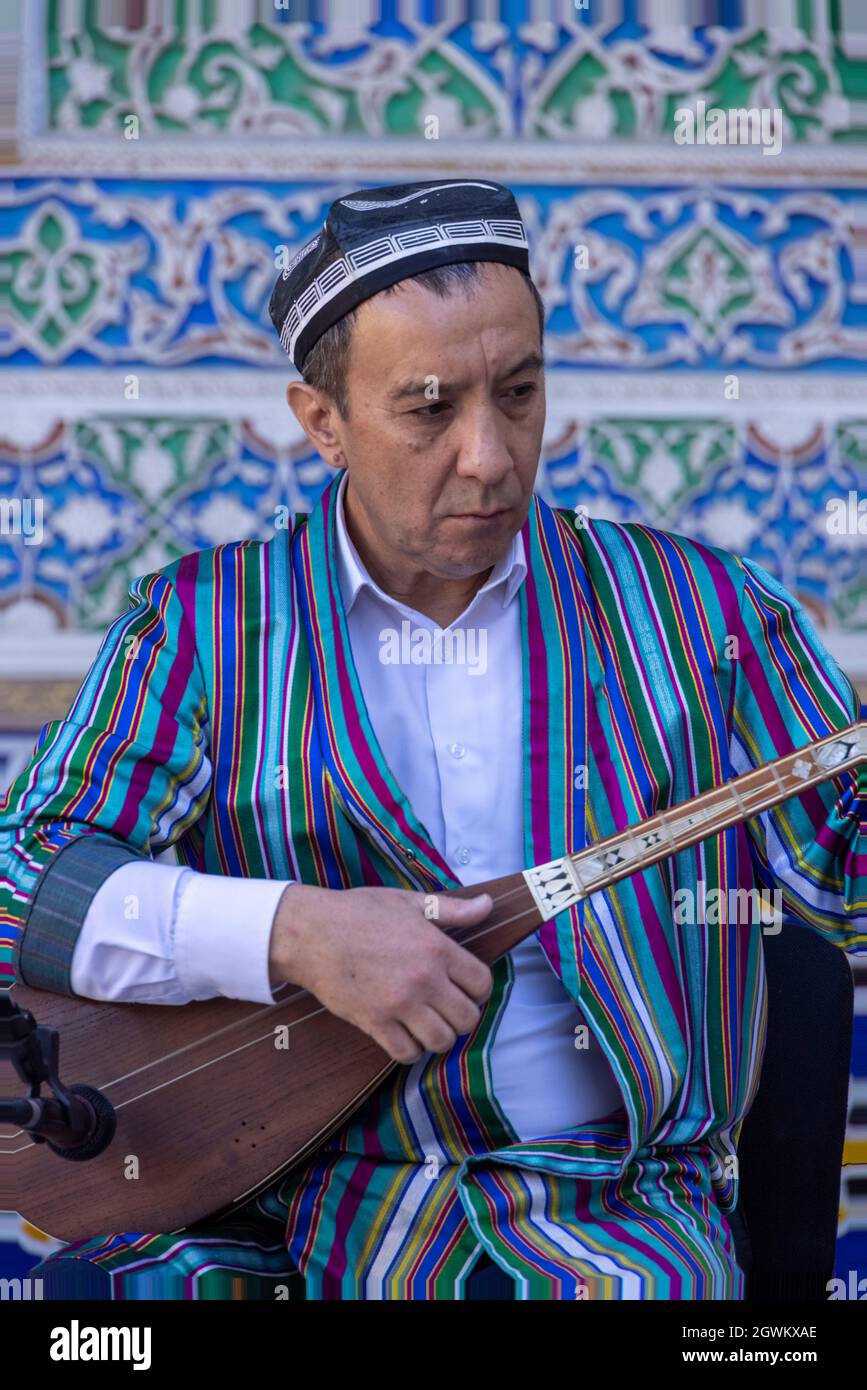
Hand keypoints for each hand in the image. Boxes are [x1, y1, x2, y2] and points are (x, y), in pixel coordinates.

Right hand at [268, 883, 494, 1063]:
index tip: (464, 988)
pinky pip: (407, 1053)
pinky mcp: (374, 1022)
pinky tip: (403, 1033)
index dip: (478, 989)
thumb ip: (454, 910)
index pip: (482, 984)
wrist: (311, 933)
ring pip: (442, 1041)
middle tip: (445, 1007)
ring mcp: (399, 1004)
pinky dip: (410, 1049)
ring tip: (426, 1022)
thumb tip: (488, 905)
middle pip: (468, 1018)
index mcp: (437, 948)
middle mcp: (424, 979)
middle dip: (461, 1015)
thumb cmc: (360, 913)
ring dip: (437, 1035)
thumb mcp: (410, 903)